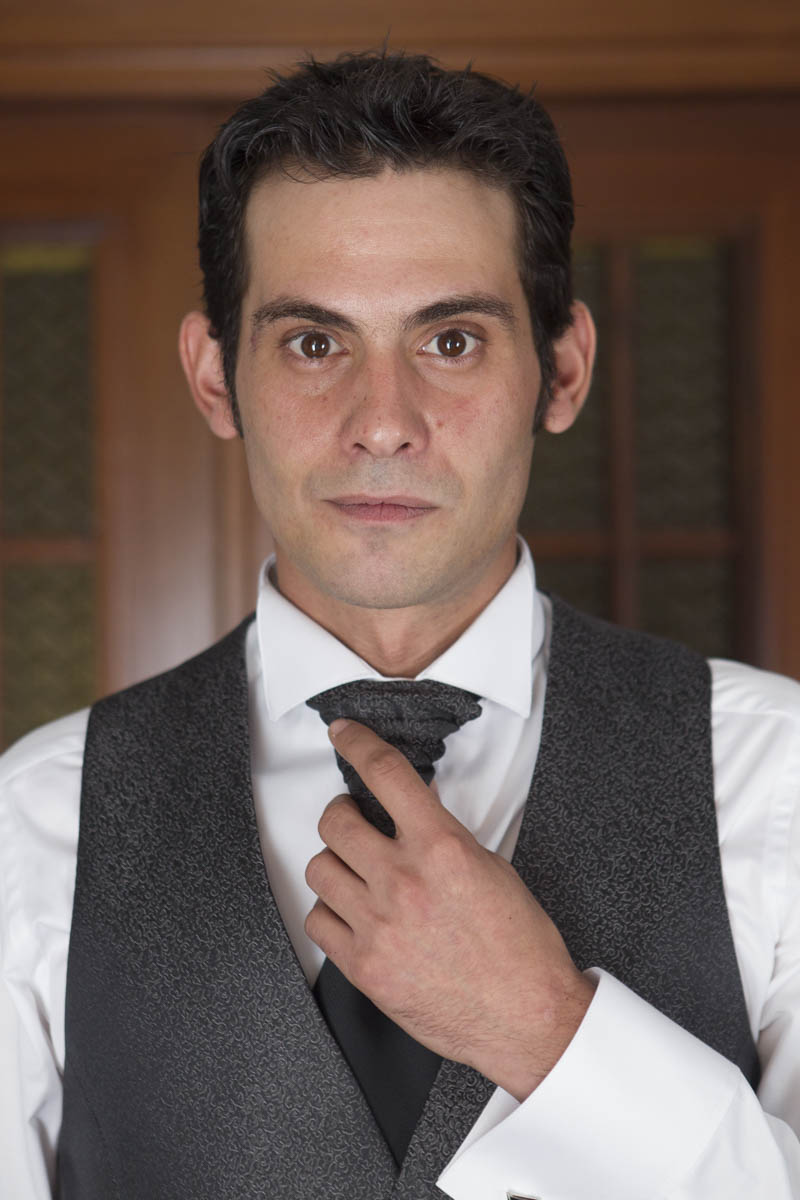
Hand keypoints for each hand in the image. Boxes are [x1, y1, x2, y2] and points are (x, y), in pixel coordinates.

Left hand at [304, 718, 595, 1099]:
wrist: (526, 1017)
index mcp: (441, 848)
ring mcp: (379, 925)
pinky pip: (318, 920)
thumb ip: (443, 834)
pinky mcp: (364, 966)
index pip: (385, 774)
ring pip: (319, 868)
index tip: (344, 733)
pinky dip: (333, 912)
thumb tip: (414, 804)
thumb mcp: (490, 866)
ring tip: (359, 874)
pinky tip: (356, 915)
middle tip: (357, 823)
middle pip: (335, 820)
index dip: (357, 743)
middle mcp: (404, 881)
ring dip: (336, 864)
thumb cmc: (519, 945)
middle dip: (342, 813)